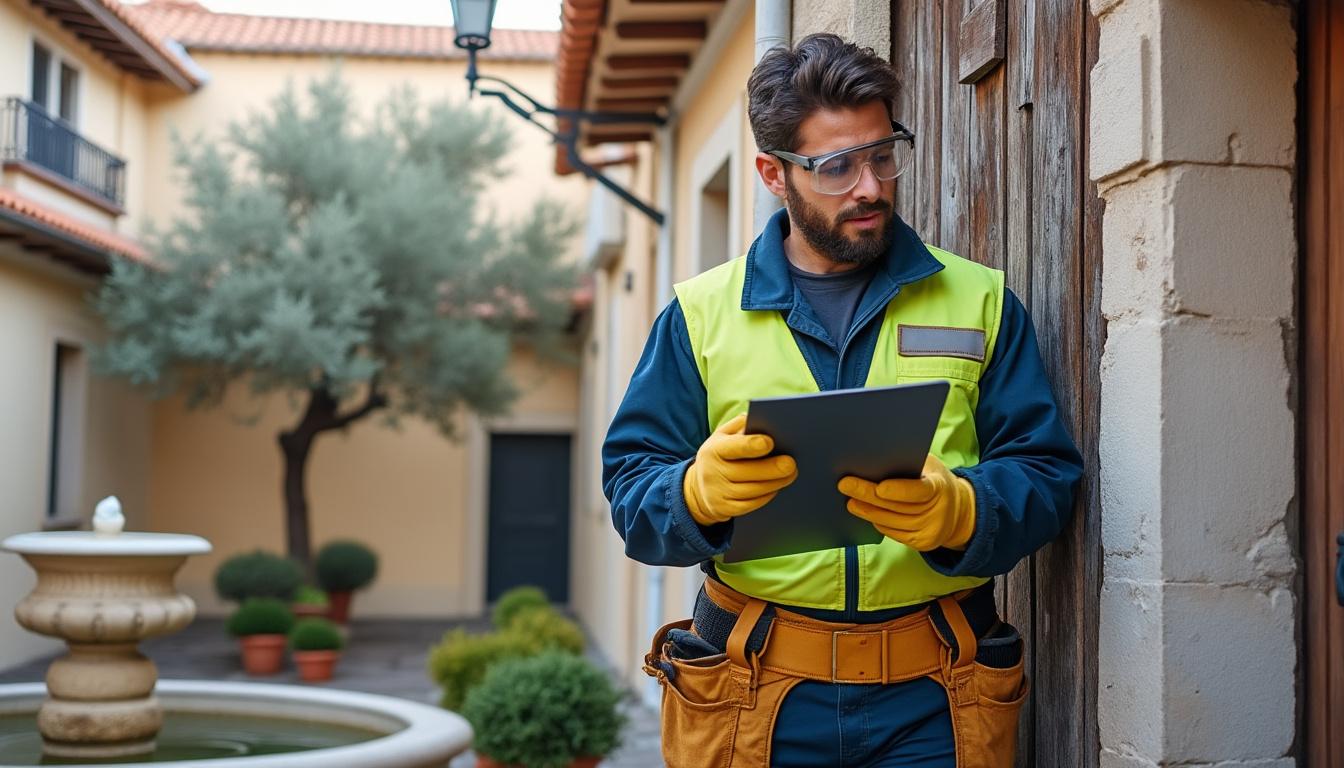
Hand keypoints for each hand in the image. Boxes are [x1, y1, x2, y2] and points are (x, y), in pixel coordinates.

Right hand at [683, 414, 797, 525]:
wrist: (698, 487)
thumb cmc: (720, 454)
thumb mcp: (723, 436)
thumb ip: (741, 425)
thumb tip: (765, 421)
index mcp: (713, 449)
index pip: (733, 447)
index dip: (751, 445)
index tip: (770, 442)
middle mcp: (712, 472)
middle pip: (746, 472)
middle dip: (771, 468)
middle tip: (791, 464)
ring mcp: (717, 493)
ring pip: (752, 490)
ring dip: (775, 483)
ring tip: (791, 474)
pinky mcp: (724, 509)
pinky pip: (751, 504)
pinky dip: (766, 496)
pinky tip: (777, 487)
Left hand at [837, 454, 975, 550]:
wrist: (957, 510)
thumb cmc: (934, 480)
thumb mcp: (929, 466)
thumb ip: (908, 462)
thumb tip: (874, 456)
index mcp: (940, 487)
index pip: (919, 491)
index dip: (899, 490)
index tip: (879, 487)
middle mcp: (938, 512)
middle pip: (897, 507)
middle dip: (867, 496)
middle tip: (844, 485)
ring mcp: (930, 531)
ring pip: (890, 522)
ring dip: (866, 512)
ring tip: (849, 501)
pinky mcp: (922, 544)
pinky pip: (892, 533)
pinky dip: (877, 522)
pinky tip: (865, 512)